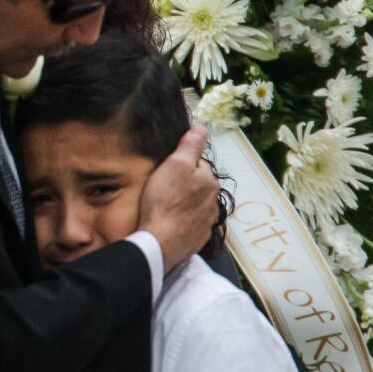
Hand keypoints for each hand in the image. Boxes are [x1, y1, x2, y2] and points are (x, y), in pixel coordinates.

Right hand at [139, 127, 219, 273]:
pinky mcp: (197, 239)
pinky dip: (182, 222)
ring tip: (164, 207)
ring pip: (196, 206)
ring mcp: (206, 222)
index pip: (198, 165)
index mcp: (209, 181)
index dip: (180, 165)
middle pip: (198, 186)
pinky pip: (191, 225)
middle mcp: (212, 201)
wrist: (159, 242)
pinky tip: (168, 223)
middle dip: (184, 186)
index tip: (166, 171)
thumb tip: (201, 129)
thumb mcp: (174, 165)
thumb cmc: (164, 202)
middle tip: (162, 189)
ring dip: (184, 205)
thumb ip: (189, 146)